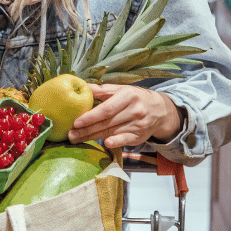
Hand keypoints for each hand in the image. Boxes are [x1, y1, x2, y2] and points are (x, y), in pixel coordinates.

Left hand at [67, 84, 182, 148]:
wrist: (159, 110)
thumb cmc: (135, 97)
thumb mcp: (121, 89)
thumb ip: (103, 90)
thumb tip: (83, 86)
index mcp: (127, 96)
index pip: (106, 109)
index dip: (90, 116)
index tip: (76, 122)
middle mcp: (134, 110)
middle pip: (106, 122)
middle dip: (86, 130)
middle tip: (70, 135)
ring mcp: (138, 125)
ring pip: (111, 132)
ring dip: (92, 137)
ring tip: (77, 139)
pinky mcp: (139, 137)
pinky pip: (125, 140)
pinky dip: (116, 142)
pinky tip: (106, 144)